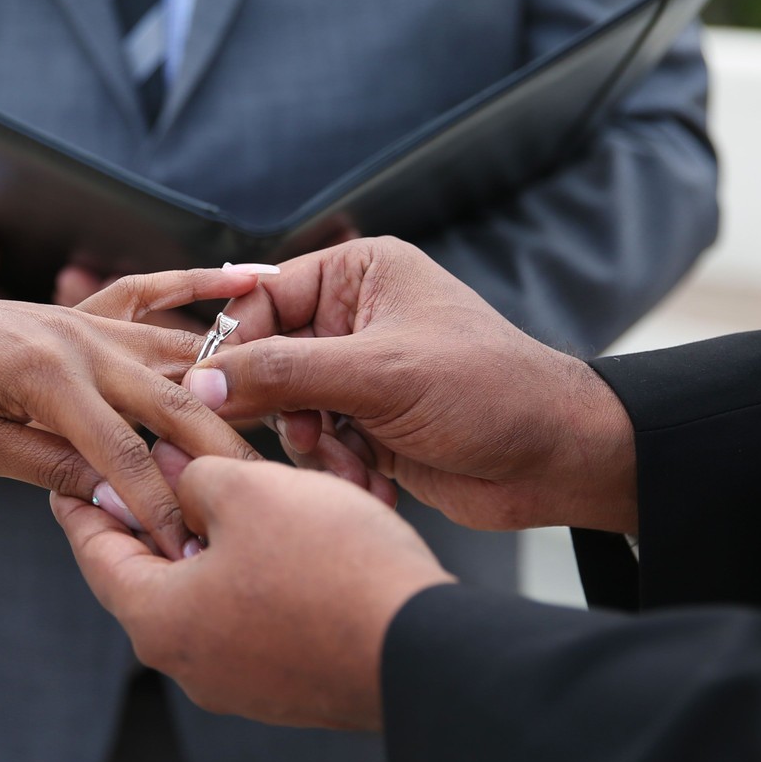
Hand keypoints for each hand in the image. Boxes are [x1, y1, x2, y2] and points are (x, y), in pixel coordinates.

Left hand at [0, 266, 264, 556]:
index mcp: (46, 376)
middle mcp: (77, 338)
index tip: (197, 548)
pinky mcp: (79, 312)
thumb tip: (117, 497)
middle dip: (223, 455)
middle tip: (272, 499)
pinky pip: (150, 295)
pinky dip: (196, 286)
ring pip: (176, 353)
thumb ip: (51, 467)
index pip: (126, 453)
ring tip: (283, 426)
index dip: (163, 506)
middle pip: (174, 401)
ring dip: (229, 389)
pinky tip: (245, 280)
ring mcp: (83, 318)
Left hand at [53, 449, 452, 729]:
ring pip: (205, 597)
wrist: (424, 650)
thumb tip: (168, 469)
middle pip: (148, 577)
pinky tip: (279, 537)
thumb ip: (191, 474)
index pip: (96, 553)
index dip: (82, 504)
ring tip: (223, 492)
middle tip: (143, 471)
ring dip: (210, 544)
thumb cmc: (329, 565)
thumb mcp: (249, 490)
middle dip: (151, 518)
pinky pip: (252, 620)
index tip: (68, 477)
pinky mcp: (290, 689)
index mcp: (159, 620)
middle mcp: (190, 664)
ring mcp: (242, 686)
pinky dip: (251, 575)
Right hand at [184, 237, 637, 532]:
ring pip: (288, 411)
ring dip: (316, 448)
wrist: (556, 459)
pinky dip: (338, 471)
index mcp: (358, 274)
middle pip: (267, 360)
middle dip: (284, 409)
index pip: (262, 300)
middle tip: (306, 437)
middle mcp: (354, 318)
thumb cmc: (488, 392)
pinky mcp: (369, 426)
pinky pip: (319, 447)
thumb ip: (284, 374)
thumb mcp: (379, 374)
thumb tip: (203, 381)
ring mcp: (360, 374)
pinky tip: (374, 487)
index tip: (213, 394)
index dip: (234, 348)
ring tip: (353, 467)